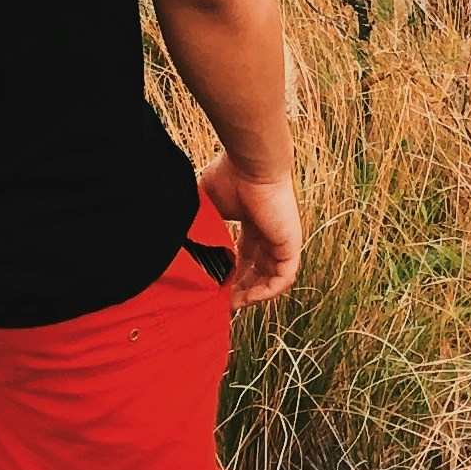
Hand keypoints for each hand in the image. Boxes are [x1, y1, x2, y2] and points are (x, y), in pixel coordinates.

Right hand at [200, 154, 301, 304]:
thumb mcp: (207, 206)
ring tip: (231, 305)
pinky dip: (265, 292)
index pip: (244, 257)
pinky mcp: (290, 245)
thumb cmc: (228, 175)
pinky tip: (246, 298)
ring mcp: (281, 240)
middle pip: (256, 271)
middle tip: (219, 302)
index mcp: (251, 223)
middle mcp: (268, 233)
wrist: (249, 164)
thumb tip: (180, 244)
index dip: (229, 274)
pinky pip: (282, 279)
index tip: (212, 286)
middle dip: (238, 289)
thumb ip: (200, 225)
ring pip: (269, 279)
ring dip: (250, 294)